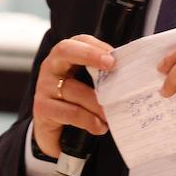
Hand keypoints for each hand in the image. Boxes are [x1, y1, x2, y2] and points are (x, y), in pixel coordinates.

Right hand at [31, 34, 115, 157]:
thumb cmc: (79, 103)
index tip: (114, 57)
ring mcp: (44, 86)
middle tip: (111, 65)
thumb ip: (105, 76)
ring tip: (111, 114)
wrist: (58, 134)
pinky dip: (88, 120)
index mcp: (66, 57)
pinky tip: (100, 127)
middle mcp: (52, 67)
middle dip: (89, 55)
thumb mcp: (92, 86)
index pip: (79, 41)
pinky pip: (69, 111)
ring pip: (73, 88)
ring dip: (97, 103)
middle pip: (65, 51)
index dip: (96, 46)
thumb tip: (132, 72)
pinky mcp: (43, 108)